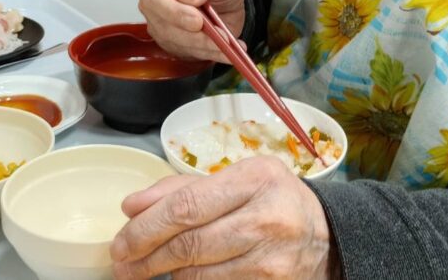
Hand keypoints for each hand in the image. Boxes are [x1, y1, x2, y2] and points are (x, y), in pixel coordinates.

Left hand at [110, 156, 337, 278]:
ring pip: (198, 275)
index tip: (121, 241)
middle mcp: (266, 217)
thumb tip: (132, 206)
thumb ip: (182, 188)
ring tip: (143, 271)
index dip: (146, 227)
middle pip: (189, 244)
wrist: (327, 238)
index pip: (187, 206)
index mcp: (255, 178)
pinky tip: (177, 278)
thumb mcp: (236, 179)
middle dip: (146, 257)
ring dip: (164, 275)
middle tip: (122, 264)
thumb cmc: (273, 201)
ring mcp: (271, 259)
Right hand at [138, 0, 247, 62]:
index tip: (198, 20)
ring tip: (229, 41)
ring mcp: (161, 25)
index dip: (174, 13)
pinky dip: (210, 53)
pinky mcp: (173, 43)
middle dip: (194, 36)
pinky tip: (227, 50)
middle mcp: (154, 3)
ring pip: (177, 44)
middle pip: (163, 26)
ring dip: (205, 46)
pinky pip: (189, 54)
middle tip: (221, 36)